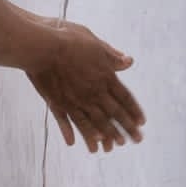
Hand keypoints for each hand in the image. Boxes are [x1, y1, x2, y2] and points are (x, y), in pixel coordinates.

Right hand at [25, 22, 145, 153]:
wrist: (43, 46)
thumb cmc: (68, 39)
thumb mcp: (94, 43)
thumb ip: (111, 55)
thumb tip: (129, 61)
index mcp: (105, 75)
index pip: (124, 97)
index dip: (134, 110)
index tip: (141, 122)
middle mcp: (94, 91)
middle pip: (114, 113)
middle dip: (127, 128)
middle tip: (137, 139)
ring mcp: (76, 99)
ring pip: (95, 122)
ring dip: (107, 135)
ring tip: (114, 146)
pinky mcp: (59, 103)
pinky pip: (69, 122)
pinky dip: (73, 132)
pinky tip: (76, 143)